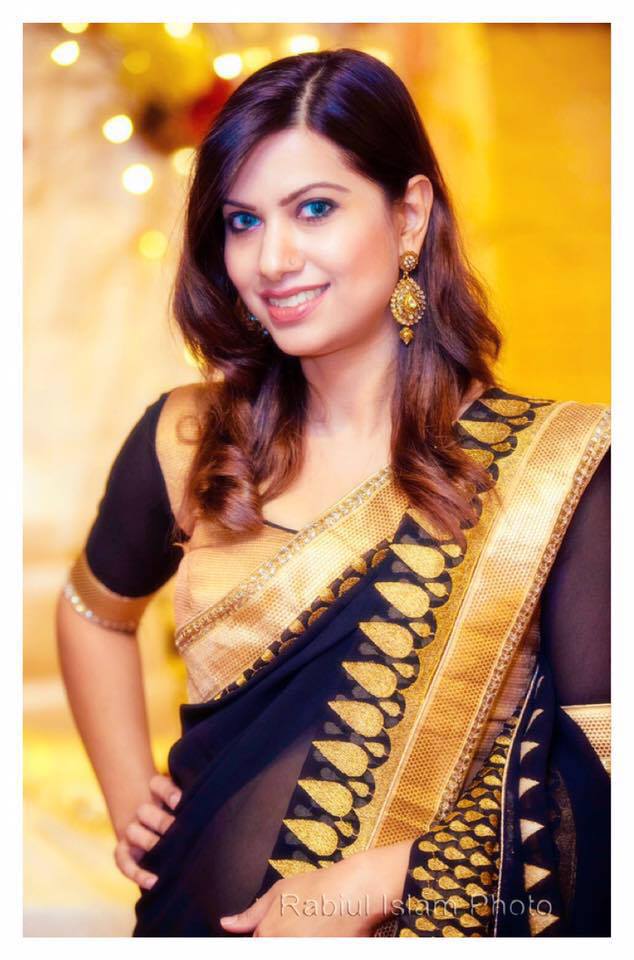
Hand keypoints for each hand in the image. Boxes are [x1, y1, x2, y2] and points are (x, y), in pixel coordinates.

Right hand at [113, 772, 180, 890]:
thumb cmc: (178, 816)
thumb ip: (191, 803)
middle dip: (160, 821)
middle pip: (143, 810)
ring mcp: (131, 832)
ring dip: (149, 841)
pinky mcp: (123, 853)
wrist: (151, 828)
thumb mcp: (184, 804)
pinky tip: (154, 882)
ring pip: (132, 831)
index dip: (167, 792)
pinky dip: (137, 873)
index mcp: (155, 794)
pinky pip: (124, 862)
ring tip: (166, 851)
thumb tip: (203, 809)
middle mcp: (141, 811)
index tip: (179, 802)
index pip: (157, 784)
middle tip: (175, 829)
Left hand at [219, 839, 411, 936]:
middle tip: (303, 926)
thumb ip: (251, 913)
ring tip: (313, 929)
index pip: (255, 947)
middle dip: (285, 940)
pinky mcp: (326, 957)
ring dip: (300, 941)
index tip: (284, 930)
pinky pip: (311, 952)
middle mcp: (281, 950)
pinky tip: (324, 934)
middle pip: (274, 949)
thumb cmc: (318, 888)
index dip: (267, 938)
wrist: (355, 891)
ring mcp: (303, 953)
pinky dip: (315, 944)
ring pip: (289, 952)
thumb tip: (227, 924)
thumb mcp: (279, 892)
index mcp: (266, 936)